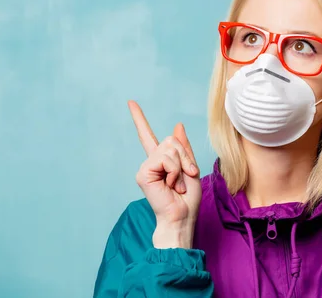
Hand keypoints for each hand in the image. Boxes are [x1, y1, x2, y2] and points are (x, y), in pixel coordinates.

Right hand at [128, 100, 201, 248]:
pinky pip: (166, 160)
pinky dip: (175, 172)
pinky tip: (171, 185)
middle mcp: (151, 162)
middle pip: (171, 140)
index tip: (130, 102)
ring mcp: (146, 167)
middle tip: (186, 176)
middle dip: (185, 157)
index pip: (148, 135)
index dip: (139, 119)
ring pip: (170, 149)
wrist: (182, 217)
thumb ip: (183, 148)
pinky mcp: (143, 173)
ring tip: (178, 184)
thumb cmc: (188, 199)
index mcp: (161, 160)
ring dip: (181, 166)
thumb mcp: (191, 168)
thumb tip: (178, 125)